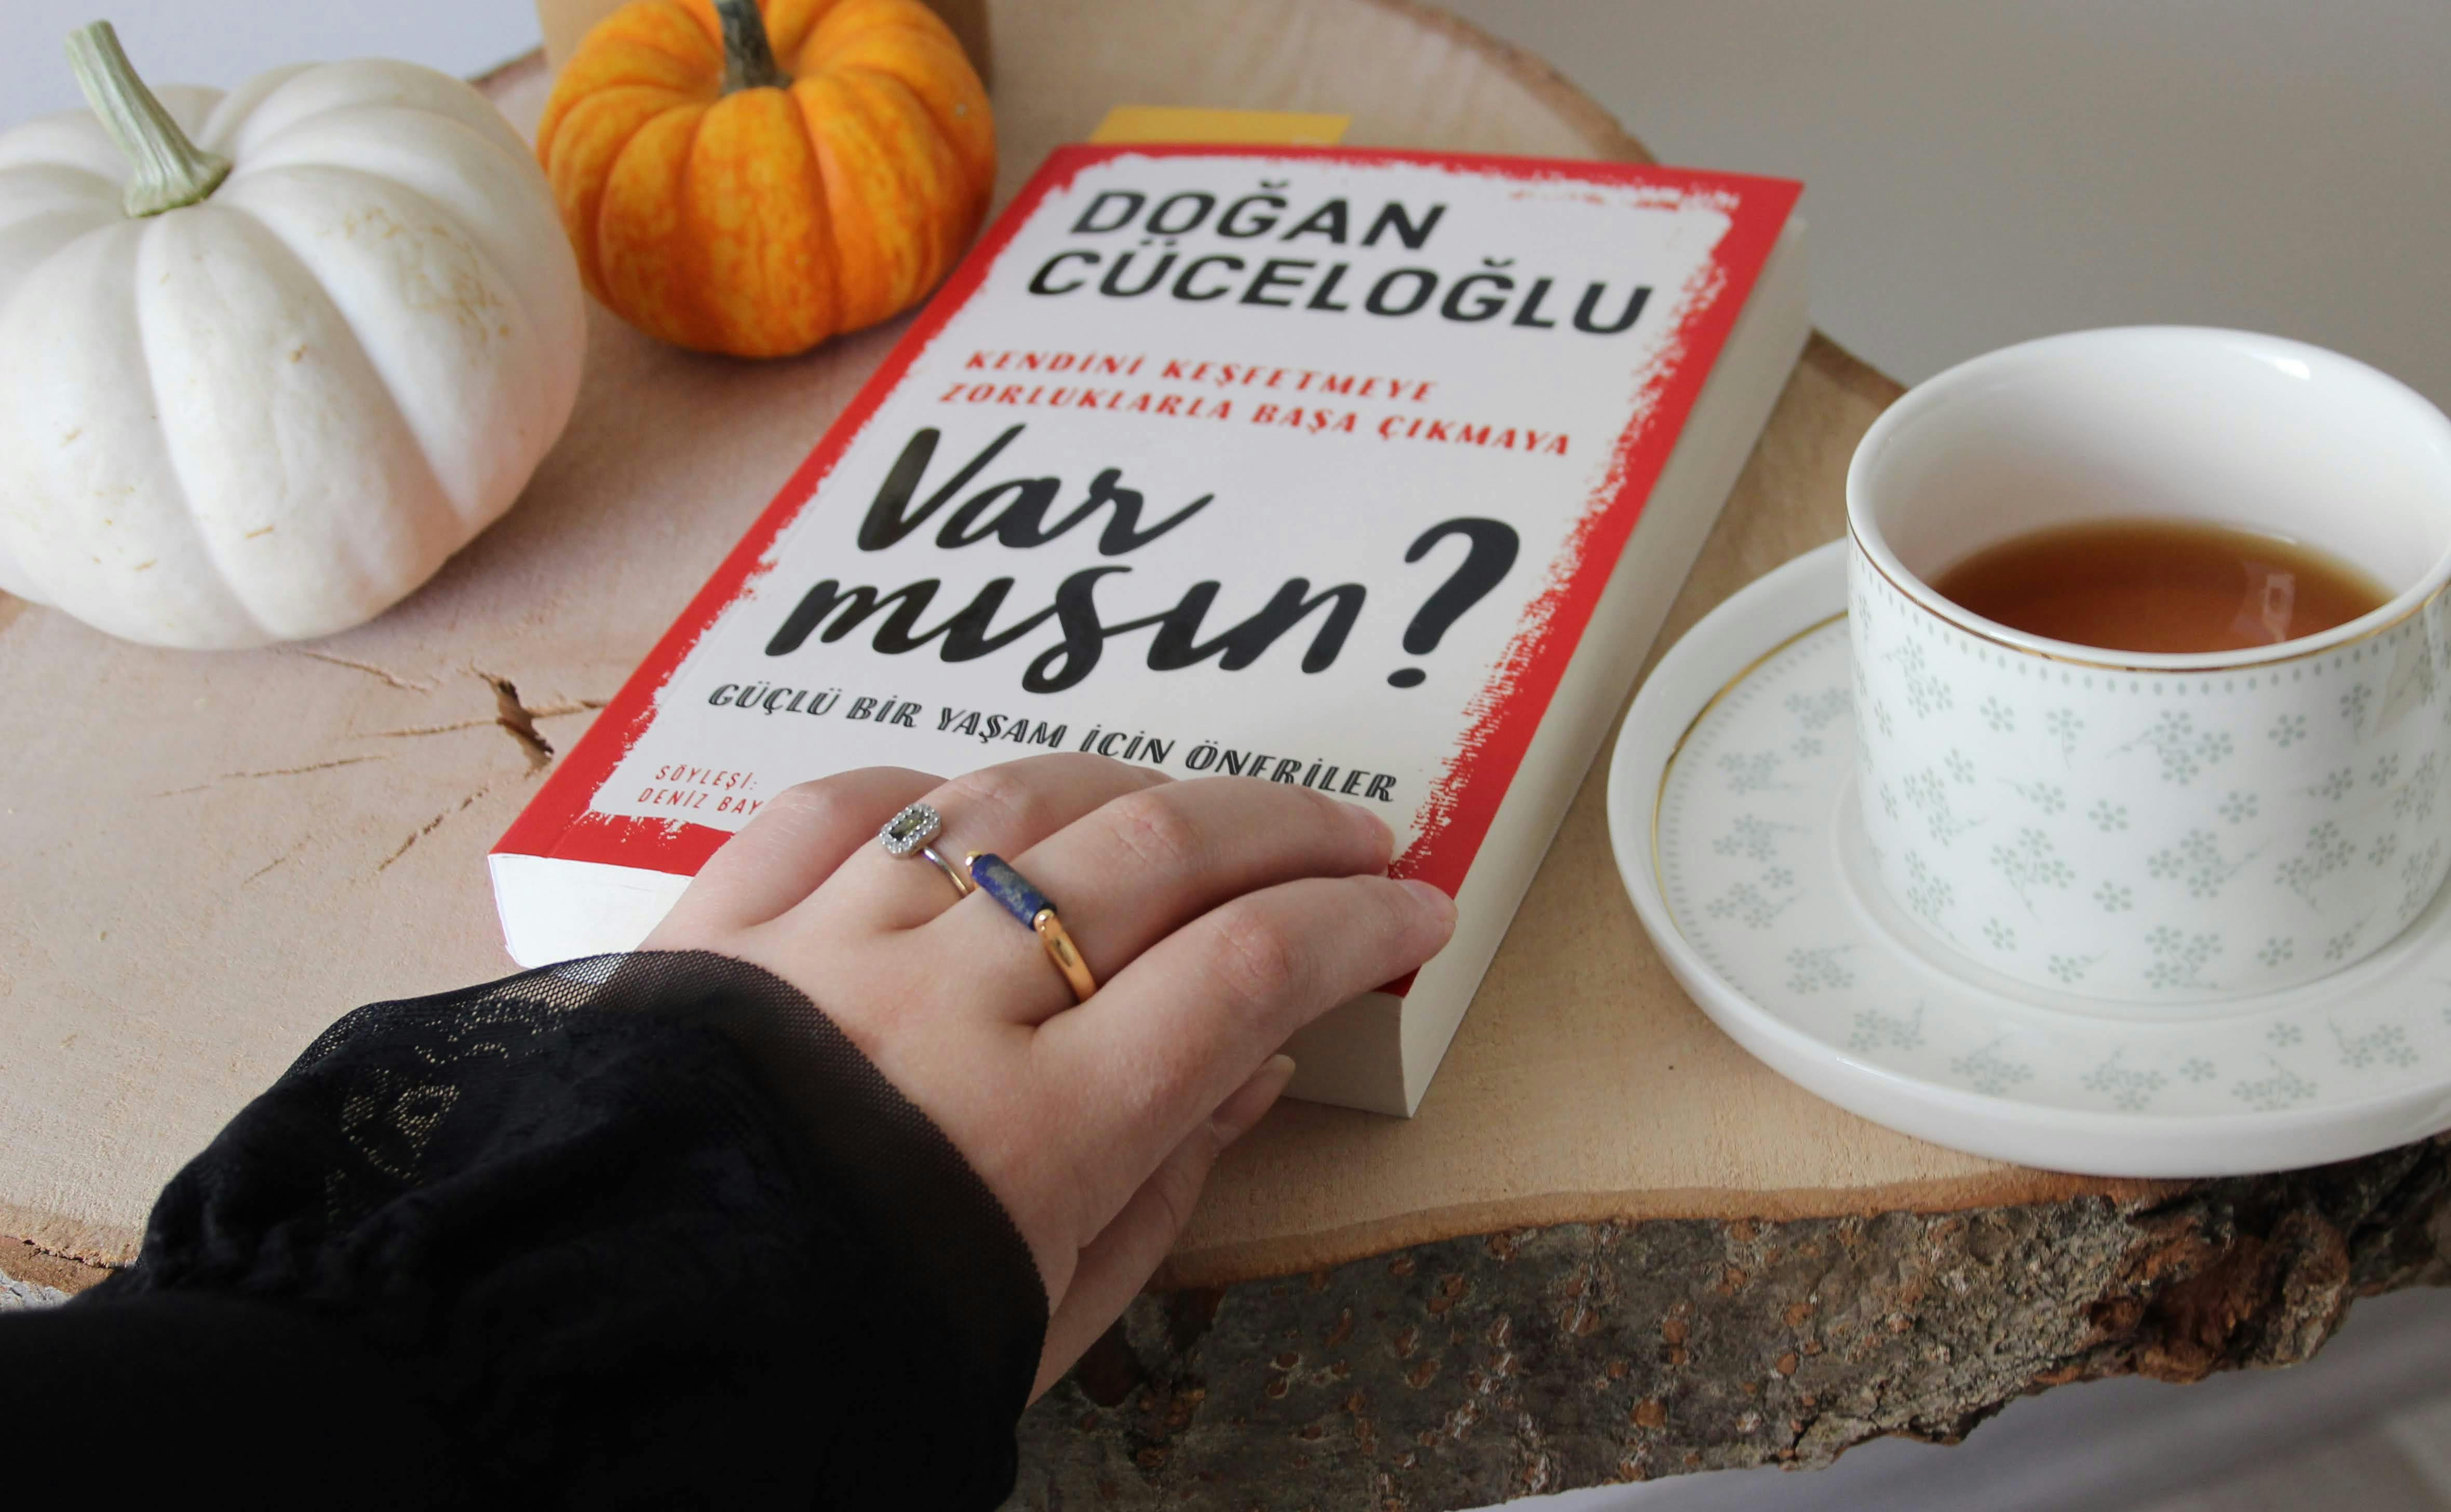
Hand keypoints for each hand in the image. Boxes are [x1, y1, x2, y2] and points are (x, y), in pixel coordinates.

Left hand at [641, 754, 1454, 1397]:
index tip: (1418, 909)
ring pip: (1012, 802)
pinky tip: (985, 810)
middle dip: (1282, 828)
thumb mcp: (1045, 1316)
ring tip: (1185, 817)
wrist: (609, 1363)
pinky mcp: (721, 922)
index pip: (1245, 974)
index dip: (1357, 924)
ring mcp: (825, 947)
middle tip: (1350, 838)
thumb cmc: (845, 1358)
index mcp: (1034, 1132)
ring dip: (1127, 790)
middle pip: (1154, 854)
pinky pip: (845, 802)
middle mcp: (939, 1009)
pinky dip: (935, 791)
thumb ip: (1164, 1184)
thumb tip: (1260, 1060)